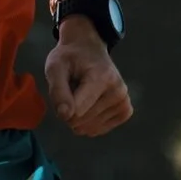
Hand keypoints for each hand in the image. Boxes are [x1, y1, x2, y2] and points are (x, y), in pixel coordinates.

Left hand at [45, 19, 131, 135]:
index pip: (77, 111)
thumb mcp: (55, 67)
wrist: (88, 49)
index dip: (62, 106)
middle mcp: (118, 90)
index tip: (62, 89)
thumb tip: (65, 116)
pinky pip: (98, 130)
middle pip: (80, 121)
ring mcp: (123, 101)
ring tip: (82, 93)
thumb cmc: (69, 58)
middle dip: (69, 110)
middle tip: (72, 89)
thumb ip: (58, 91)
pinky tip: (90, 103)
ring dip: (78, 116)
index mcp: (101, 77)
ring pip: (89, 128)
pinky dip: (89, 121)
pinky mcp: (125, 110)